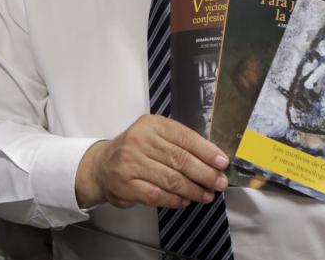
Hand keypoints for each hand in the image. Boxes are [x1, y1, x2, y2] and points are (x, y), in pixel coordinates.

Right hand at [75, 114, 229, 209]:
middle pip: (180, 160)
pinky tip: (185, 201)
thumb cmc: (136, 150)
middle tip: (220, 183)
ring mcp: (131, 163)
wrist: (102, 165)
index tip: (223, 163)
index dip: (207, 151)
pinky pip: (158, 195)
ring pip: (171, 179)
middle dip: (205, 173)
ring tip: (207, 195)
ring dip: (193, 190)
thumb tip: (212, 160)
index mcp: (152, 125)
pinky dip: (175, 200)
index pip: (185, 137)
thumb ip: (179, 143)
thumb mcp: (154, 136)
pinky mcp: (126, 185)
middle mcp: (140, 141)